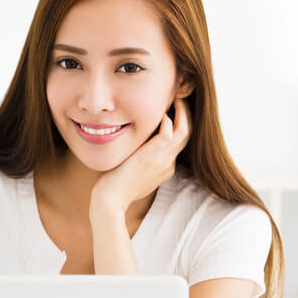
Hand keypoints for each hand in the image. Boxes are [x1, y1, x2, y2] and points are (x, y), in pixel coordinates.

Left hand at [89, 95, 190, 217]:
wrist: (110, 200)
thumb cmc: (115, 188)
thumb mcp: (132, 173)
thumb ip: (138, 160)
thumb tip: (133, 149)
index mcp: (164, 168)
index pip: (177, 142)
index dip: (177, 124)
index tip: (169, 109)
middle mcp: (167, 163)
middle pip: (187, 134)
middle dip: (185, 114)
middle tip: (179, 98)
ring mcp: (163, 160)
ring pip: (184, 131)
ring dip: (182, 112)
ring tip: (176, 97)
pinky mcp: (153, 156)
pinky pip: (169, 133)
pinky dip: (169, 120)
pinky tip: (161, 111)